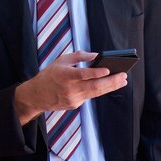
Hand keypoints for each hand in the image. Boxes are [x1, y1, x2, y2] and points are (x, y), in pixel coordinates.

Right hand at [13, 51, 127, 124]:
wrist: (37, 95)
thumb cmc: (49, 75)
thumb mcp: (61, 60)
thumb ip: (79, 56)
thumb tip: (96, 55)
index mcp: (66, 75)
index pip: (84, 74)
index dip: (96, 73)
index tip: (108, 70)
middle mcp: (70, 88)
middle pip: (94, 86)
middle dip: (111, 81)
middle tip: (124, 76)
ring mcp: (74, 98)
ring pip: (96, 93)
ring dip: (110, 87)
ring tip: (122, 81)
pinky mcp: (75, 105)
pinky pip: (90, 96)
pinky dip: (100, 90)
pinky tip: (109, 85)